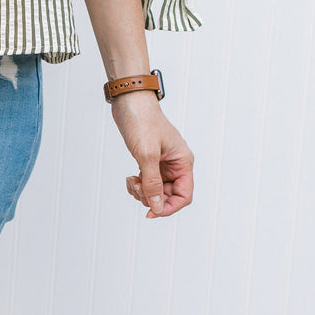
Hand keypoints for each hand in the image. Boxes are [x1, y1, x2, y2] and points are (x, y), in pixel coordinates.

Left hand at [109, 91, 193, 219]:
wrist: (129, 102)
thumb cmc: (142, 122)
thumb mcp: (147, 154)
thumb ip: (152, 183)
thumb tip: (157, 207)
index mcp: (183, 162)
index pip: (184, 195)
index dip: (169, 207)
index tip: (152, 212)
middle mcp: (175, 164)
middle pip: (169, 195)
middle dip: (152, 198)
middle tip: (137, 189)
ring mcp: (162, 163)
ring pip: (156, 190)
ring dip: (143, 192)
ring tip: (132, 181)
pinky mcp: (150, 160)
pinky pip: (148, 182)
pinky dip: (138, 185)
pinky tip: (130, 177)